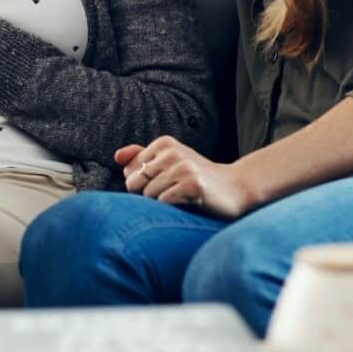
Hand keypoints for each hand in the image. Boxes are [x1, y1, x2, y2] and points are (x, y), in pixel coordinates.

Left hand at [115, 137, 253, 218]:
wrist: (235, 188)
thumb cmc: (197, 178)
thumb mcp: (169, 162)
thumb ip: (141, 157)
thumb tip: (117, 157)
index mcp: (163, 143)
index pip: (129, 172)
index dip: (142, 186)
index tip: (164, 185)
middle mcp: (172, 152)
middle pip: (135, 183)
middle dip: (148, 195)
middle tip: (172, 193)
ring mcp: (183, 167)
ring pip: (149, 195)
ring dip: (163, 203)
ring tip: (182, 197)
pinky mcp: (192, 184)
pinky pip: (163, 202)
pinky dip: (172, 208)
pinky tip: (188, 202)